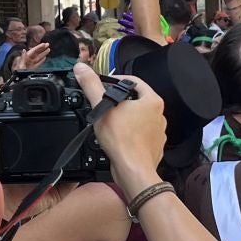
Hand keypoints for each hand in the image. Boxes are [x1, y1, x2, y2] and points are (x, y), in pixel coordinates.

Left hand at [15, 42, 50, 71]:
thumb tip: (24, 50)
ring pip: (38, 57)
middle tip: (48, 44)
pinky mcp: (33, 68)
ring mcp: (31, 63)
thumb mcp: (20, 64)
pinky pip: (38, 63)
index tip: (44, 44)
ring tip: (48, 50)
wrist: (19, 78)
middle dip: (42, 48)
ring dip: (43, 53)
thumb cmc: (18, 71)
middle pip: (37, 53)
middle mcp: (29, 59)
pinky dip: (41, 60)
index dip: (39, 47)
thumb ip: (23, 57)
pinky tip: (44, 58)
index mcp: (26, 57)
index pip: (34, 50)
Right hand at [73, 64, 166, 190]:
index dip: (116, 81)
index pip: (134, 81)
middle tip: (104, 106)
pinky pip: (140, 134)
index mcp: (151, 100)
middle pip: (136, 99)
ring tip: (110, 123)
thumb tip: (82, 68)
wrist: (133, 171)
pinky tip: (118, 138)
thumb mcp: (102, 109)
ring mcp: (158, 131)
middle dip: (119, 101)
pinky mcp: (154, 145)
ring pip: (138, 118)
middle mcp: (159, 114)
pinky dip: (130, 134)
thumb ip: (91, 86)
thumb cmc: (122, 141)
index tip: (105, 86)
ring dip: (125, 118)